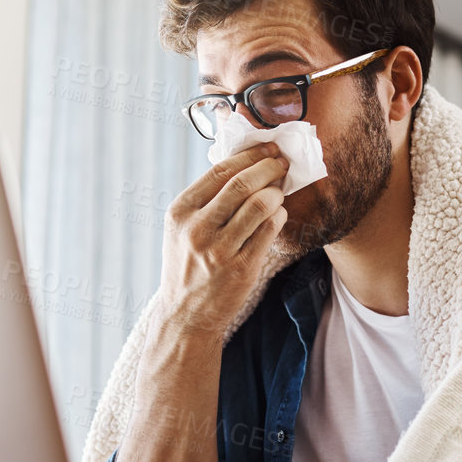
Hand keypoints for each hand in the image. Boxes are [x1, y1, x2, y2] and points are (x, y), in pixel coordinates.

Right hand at [154, 144, 289, 344]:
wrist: (186, 313)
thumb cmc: (188, 262)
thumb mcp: (182, 227)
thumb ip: (206, 198)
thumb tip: (243, 162)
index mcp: (180, 212)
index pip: (219, 171)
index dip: (249, 156)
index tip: (267, 149)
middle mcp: (197, 229)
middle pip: (242, 184)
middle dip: (269, 168)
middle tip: (281, 164)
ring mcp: (219, 250)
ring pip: (260, 205)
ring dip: (276, 193)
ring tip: (279, 191)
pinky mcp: (241, 268)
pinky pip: (270, 230)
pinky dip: (279, 216)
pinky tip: (278, 214)